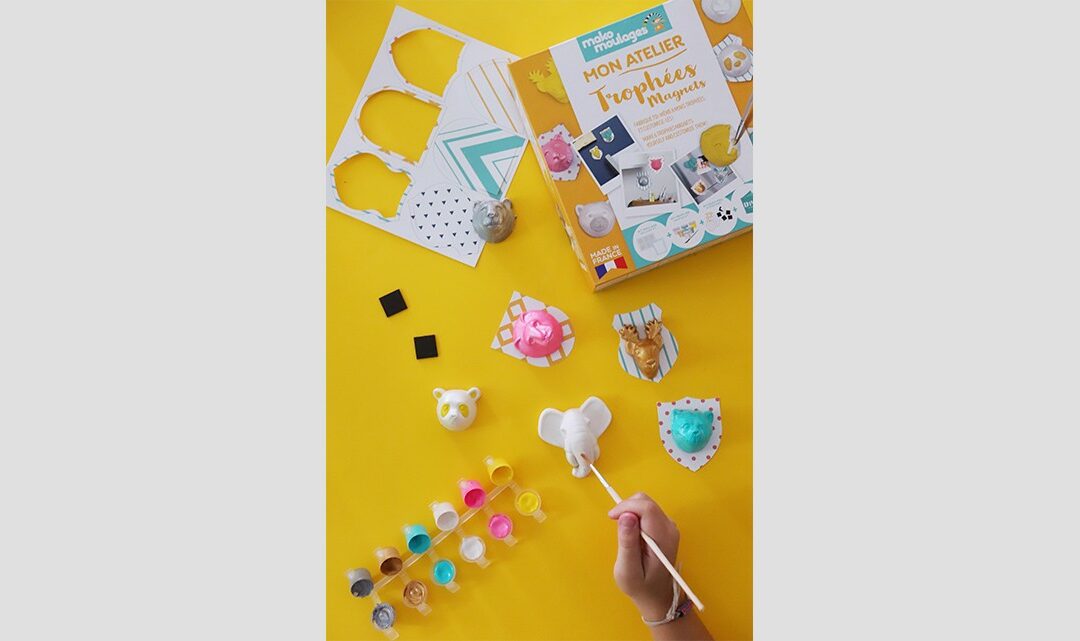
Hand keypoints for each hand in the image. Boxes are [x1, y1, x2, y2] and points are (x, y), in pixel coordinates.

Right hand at [608, 492, 679, 619]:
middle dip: (627, 507)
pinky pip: (647, 511)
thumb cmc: (641, 586)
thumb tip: (626, 516)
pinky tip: (631, 534)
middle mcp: (669, 527)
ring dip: (630, 511)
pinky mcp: (665, 527)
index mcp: (663, 537)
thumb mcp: (628, 569)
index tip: (611, 518)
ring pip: (646, 504)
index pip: (646, 508)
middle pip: (646, 502)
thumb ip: (627, 542)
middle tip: (615, 525)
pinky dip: (635, 516)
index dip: (625, 507)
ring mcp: (669, 526)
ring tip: (624, 534)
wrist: (657, 596)